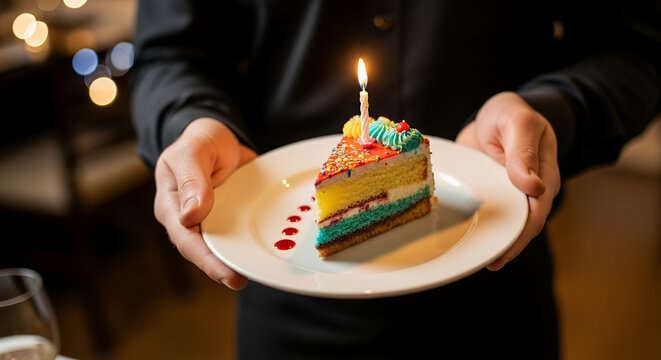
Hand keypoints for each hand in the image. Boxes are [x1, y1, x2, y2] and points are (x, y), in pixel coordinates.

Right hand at [154, 118, 257, 287]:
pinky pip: (239, 234)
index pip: (186, 239)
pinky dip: (250, 243)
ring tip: (255, 273)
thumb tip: (191, 217)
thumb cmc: (199, 141)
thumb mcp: (192, 152)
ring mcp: (212, 220)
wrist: (219, 134)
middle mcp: (190, 219)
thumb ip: (191, 180)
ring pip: (222, 246)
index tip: (226, 273)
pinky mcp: (231, 218)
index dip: (205, 259)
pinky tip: (265, 252)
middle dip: (221, 268)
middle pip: (203, 250)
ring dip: (237, 261)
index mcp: (172, 206)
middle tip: (240, 281)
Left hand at [456, 92, 560, 270]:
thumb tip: (533, 187)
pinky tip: (463, 241)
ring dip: (492, 242)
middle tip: (486, 263)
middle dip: (507, 247)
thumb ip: (523, 151)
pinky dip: (478, 228)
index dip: (522, 234)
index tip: (503, 251)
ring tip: (474, 261)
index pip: (536, 212)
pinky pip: (487, 216)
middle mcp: (528, 192)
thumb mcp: (518, 123)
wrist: (494, 113)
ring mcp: (509, 196)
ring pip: (504, 225)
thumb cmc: (511, 114)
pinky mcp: (490, 195)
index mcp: (543, 177)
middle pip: (522, 226)